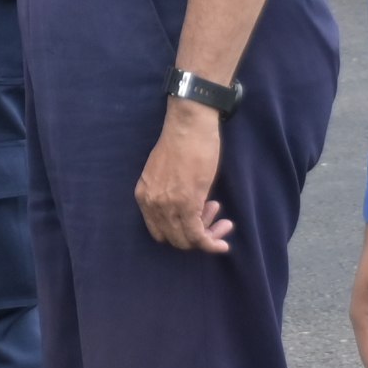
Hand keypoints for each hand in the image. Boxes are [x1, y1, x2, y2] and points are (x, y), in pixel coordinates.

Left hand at [135, 100, 232, 253]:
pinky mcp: (188, 203)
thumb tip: (189, 212)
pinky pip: (198, 236)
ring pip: (187, 240)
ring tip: (224, 223)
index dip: (181, 232)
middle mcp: (152, 204)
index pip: (159, 232)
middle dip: (196, 236)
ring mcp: (168, 206)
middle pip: (173, 239)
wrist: (190, 124)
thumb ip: (170, 194)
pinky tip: (223, 243)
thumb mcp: (167, 173)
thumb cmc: (183, 141)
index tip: (199, 219)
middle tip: (216, 220)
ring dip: (208, 237)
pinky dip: (211, 243)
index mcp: (144, 195)